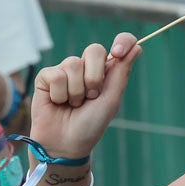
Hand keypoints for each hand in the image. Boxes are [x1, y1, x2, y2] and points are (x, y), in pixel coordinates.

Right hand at [28, 33, 141, 158]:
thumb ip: (121, 73)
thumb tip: (138, 46)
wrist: (66, 144)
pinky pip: (56, 75)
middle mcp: (86, 67)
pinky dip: (60, 94)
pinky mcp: (46, 77)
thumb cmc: (91, 124)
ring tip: (74, 104)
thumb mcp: (111, 100)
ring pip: (74, 64)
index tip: (119, 51)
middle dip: (95, 77)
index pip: (119, 44)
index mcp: (106, 71)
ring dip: (76, 91)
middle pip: (95, 49)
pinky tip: (58, 103)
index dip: (122, 41)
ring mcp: (65, 70)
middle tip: (92, 97)